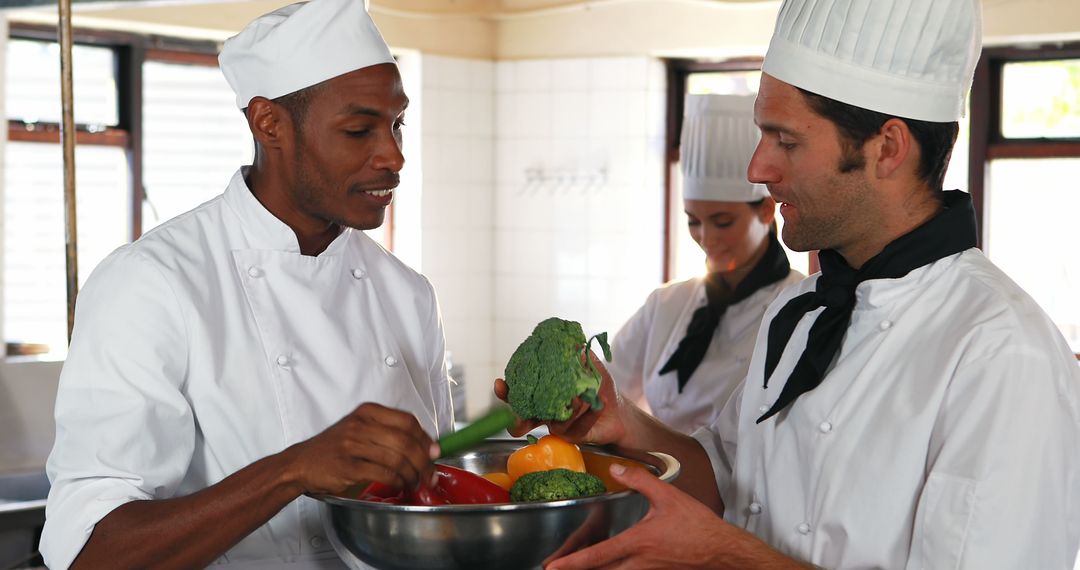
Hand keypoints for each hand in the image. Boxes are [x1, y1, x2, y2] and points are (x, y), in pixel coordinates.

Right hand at [284, 402, 437, 495]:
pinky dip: (397, 481)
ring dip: (412, 474)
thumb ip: (389, 433)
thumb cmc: (334, 448)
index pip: (407, 421)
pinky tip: (400, 484)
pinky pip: (383, 473)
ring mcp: (352, 445)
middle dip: (423, 460)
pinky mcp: (348, 466)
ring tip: (415, 482)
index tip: (434, 452)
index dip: (425, 438)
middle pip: (405, 440)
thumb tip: (427, 446)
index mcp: (367, 412)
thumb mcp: (360, 430)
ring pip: (396, 458)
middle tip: (430, 473)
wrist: (300, 463)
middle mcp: (360, 425)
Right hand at [494, 352, 626, 445]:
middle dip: (516, 417)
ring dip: (567, 410)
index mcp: (543, 394)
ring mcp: (558, 425)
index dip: (506, 391)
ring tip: (580, 399)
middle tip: (519, 415)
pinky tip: (595, 404)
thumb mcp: (589, 366)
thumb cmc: (598, 387)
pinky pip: (576, 428)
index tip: (499, 384)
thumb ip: (578, 354)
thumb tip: (572, 340)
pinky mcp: (574, 436)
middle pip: (523, 418)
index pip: (519, 393)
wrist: (618, 411)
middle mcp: (546, 412)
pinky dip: (586, 415)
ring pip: (553, 423)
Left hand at [545, 464, 793, 569]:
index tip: (553, 566)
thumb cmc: (697, 525)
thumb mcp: (667, 496)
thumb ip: (639, 480)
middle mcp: (638, 563)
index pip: (597, 555)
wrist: (721, 550)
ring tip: (577, 568)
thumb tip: (616, 468)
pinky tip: (610, 566)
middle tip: (556, 569)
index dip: (572, 562)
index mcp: (637, 543)